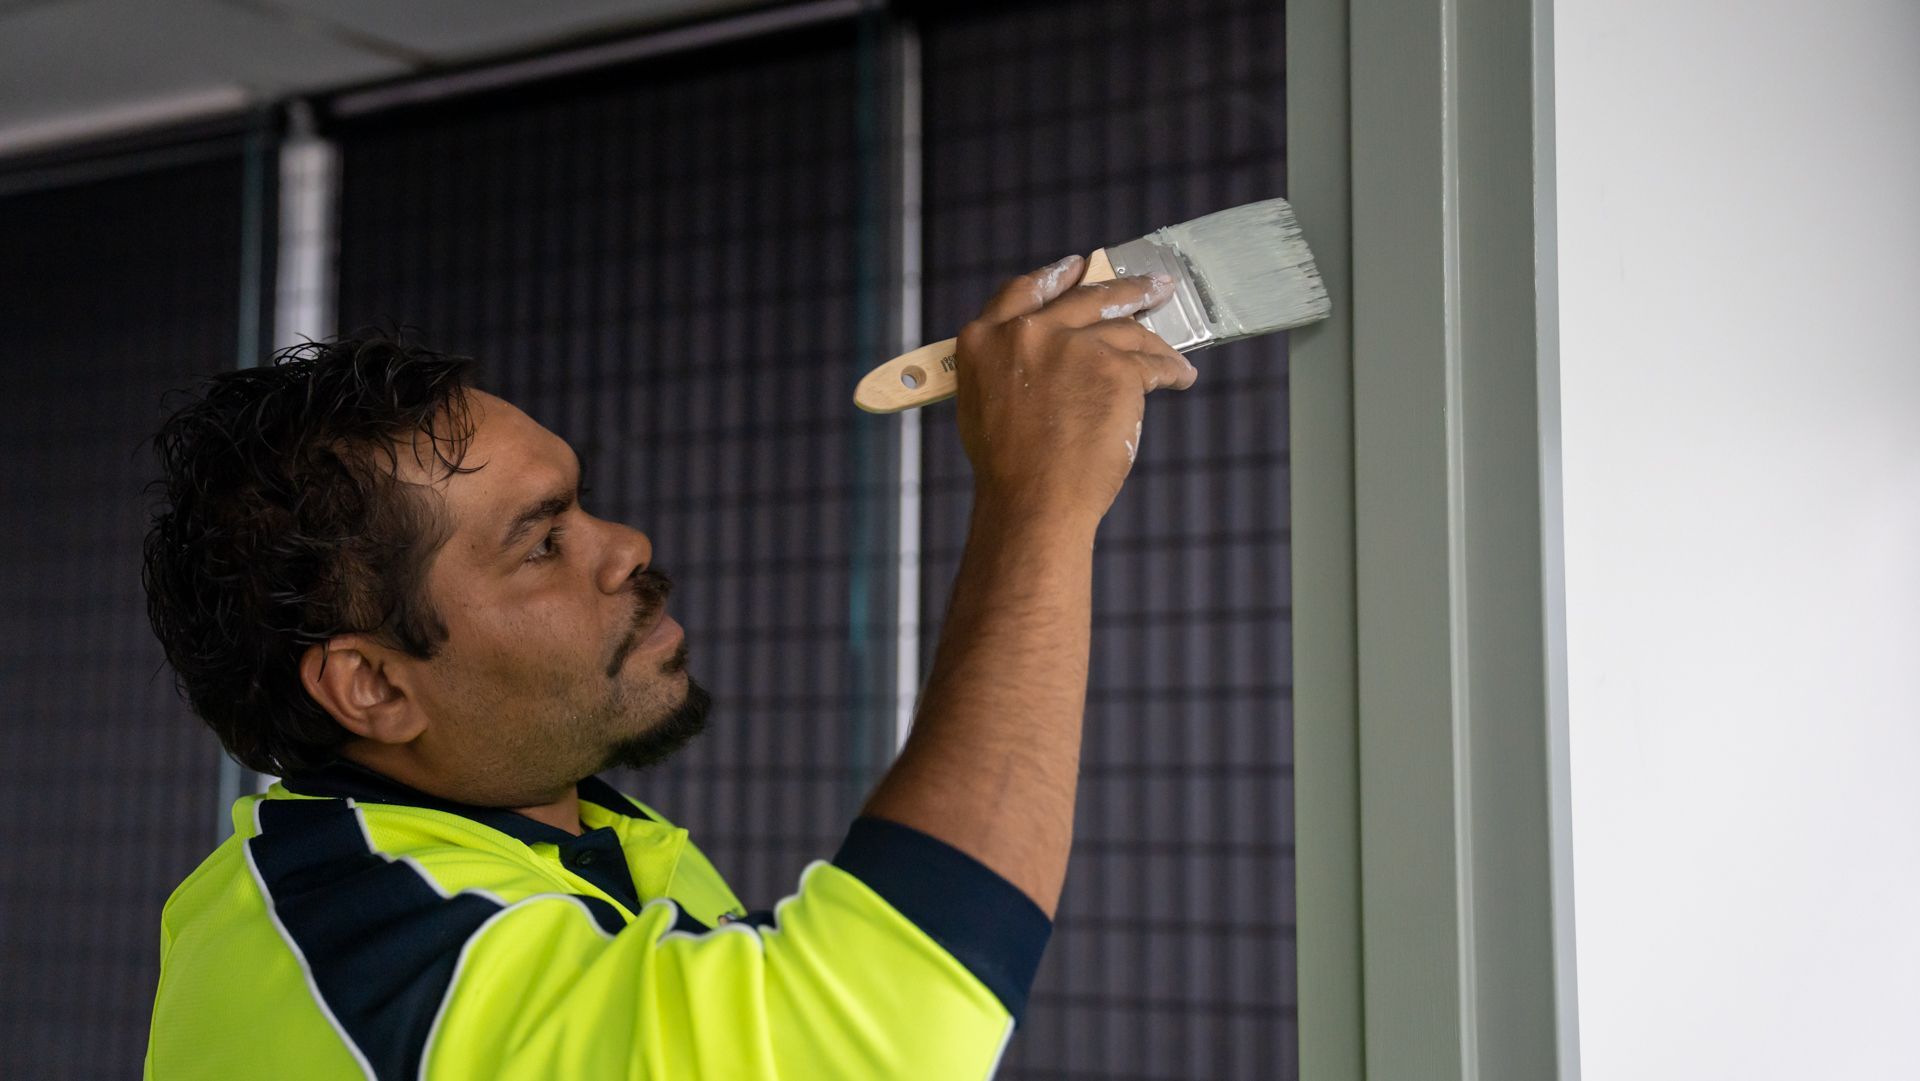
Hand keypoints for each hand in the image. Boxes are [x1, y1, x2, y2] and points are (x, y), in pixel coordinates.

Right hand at [953, 254, 1198, 527]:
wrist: (1035, 500)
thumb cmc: (1008, 469)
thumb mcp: (982, 402)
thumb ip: (1007, 366)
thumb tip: (1041, 356)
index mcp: (984, 338)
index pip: (1024, 290)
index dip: (1056, 276)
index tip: (1079, 266)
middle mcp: (1028, 331)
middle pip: (1086, 298)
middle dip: (1126, 289)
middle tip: (1153, 286)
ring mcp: (1074, 345)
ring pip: (1126, 331)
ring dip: (1156, 340)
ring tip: (1173, 350)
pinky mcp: (1115, 367)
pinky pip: (1152, 363)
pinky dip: (1171, 371)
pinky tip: (1181, 376)